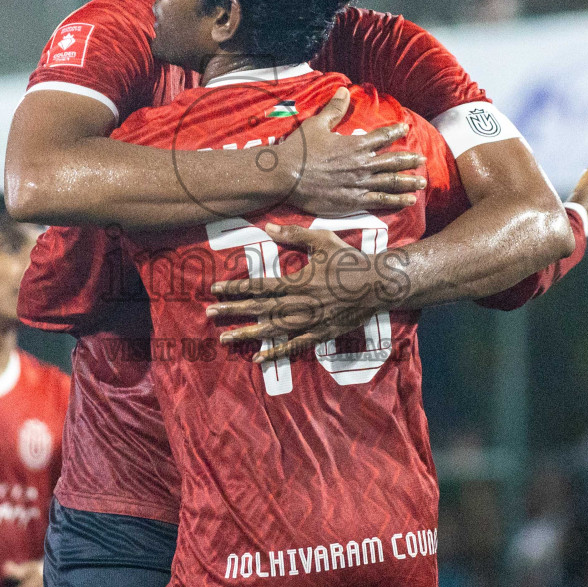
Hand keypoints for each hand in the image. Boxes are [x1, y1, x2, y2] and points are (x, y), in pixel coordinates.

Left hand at [207, 224, 401, 363]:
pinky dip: (276, 353)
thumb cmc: (350, 260)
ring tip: (225, 337)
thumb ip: (294, 235)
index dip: (236, 288)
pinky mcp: (320, 334)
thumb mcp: (322, 241)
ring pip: (272, 329)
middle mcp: (299, 303)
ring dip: (247, 334)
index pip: (259, 286)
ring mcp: (309, 321)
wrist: (378, 284)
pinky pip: (294, 346)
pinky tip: (259, 359)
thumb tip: (267, 227)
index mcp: (297, 281)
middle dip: (232, 311)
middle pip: (259, 308)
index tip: (216, 289)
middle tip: (208, 314)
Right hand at [275, 88, 425, 216]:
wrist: (286, 175)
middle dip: (409, 160)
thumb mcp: (317, 124)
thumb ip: (334, 109)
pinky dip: (397, 201)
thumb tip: (343, 89)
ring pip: (392, 182)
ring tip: (422, 181)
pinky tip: (409, 201)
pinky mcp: (354, 200)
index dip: (396, 131)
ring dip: (409, 181)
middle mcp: (362, 164)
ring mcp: (360, 183)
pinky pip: (381, 200)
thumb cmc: (299, 150)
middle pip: (393, 161)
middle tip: (422, 159)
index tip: (406, 128)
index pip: (382, 136)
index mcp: (355, 144)